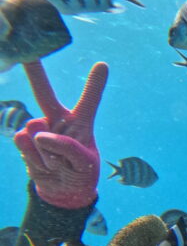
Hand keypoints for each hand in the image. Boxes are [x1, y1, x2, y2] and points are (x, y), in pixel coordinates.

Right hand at [14, 60, 107, 208]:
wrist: (62, 192)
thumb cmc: (80, 173)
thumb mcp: (84, 163)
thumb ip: (67, 147)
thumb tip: (40, 135)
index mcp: (81, 122)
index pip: (89, 101)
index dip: (95, 84)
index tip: (103, 65)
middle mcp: (58, 120)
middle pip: (44, 92)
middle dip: (35, 71)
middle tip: (28, 53)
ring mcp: (39, 129)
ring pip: (36, 132)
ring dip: (48, 154)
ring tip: (57, 163)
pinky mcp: (24, 140)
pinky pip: (25, 142)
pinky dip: (37, 158)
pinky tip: (44, 164)